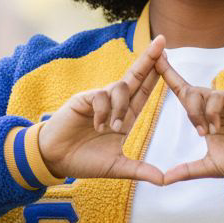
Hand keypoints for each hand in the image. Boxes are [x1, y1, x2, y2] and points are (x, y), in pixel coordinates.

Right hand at [36, 34, 167, 185]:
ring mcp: (98, 100)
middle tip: (163, 41)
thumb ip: (140, 170)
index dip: (155, 76)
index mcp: (123, 117)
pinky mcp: (83, 99)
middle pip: (134, 77)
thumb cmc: (84, 161)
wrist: (55, 160)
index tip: (168, 60)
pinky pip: (100, 97)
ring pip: (120, 88)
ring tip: (110, 129)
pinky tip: (96, 126)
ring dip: (120, 107)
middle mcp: (113, 104)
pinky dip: (103, 112)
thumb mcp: (117, 168)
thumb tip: (164, 181)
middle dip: (149, 59)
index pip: (143, 93)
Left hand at [153, 50, 223, 184]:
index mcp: (204, 118)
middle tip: (187, 112)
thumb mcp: (211, 167)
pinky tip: (216, 129)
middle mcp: (213, 106)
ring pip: (198, 93)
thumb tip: (164, 180)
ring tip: (205, 133)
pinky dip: (211, 113)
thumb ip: (187, 171)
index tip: (154, 60)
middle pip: (186, 91)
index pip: (182, 94)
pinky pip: (216, 98)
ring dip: (194, 112)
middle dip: (176, 88)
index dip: (168, 76)